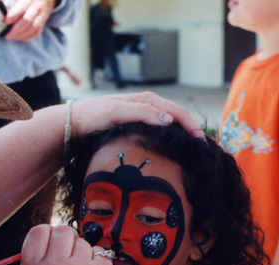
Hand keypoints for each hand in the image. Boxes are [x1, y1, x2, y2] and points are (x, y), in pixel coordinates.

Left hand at [3, 0, 54, 41]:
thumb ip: (11, 0)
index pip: (21, 9)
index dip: (12, 16)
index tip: (4, 22)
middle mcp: (37, 7)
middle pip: (27, 21)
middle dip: (15, 29)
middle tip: (6, 34)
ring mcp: (42, 15)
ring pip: (32, 28)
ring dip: (21, 35)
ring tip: (11, 37)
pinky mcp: (43, 22)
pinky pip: (36, 33)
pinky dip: (27, 37)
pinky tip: (19, 37)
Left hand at [69, 92, 204, 139]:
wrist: (76, 122)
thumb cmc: (94, 115)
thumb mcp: (117, 112)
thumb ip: (142, 113)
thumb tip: (168, 119)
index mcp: (148, 100)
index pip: (178, 112)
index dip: (192, 126)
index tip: (201, 143)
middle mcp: (149, 105)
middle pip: (178, 117)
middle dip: (192, 130)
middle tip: (203, 150)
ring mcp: (144, 115)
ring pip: (171, 124)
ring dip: (184, 135)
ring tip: (193, 151)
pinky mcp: (139, 124)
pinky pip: (161, 130)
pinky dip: (172, 138)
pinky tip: (174, 149)